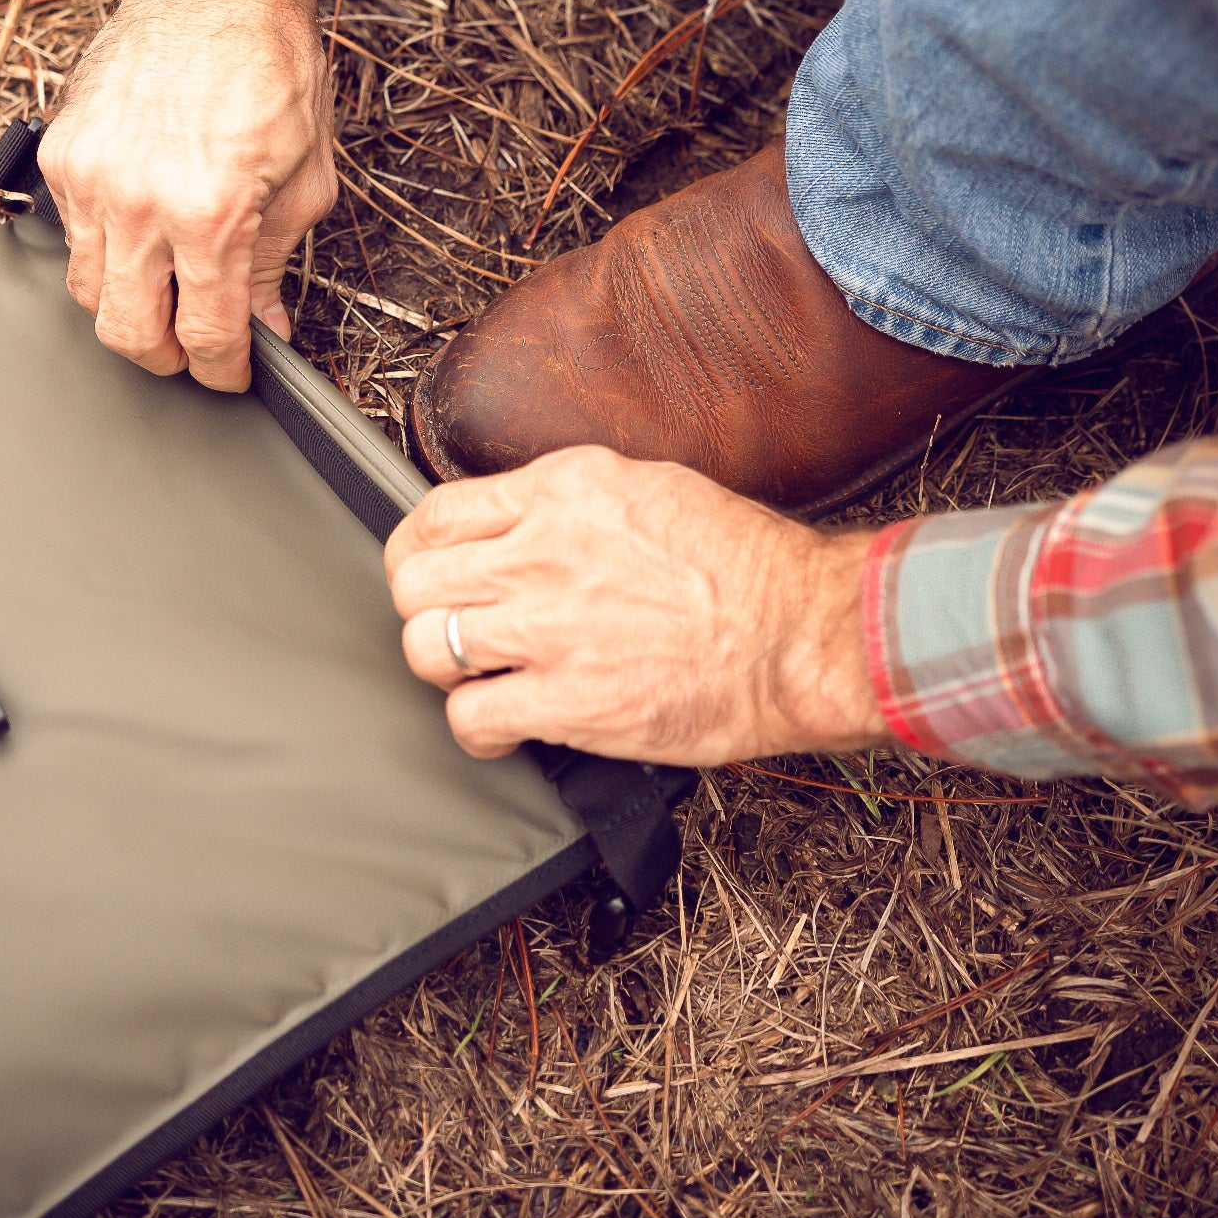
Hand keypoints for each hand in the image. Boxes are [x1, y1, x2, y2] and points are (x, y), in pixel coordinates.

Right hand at [42, 0, 353, 390]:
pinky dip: (101, 248)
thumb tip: (265, 324)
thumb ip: (275, 262)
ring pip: (85, 290)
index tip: (229, 375)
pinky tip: (136, 233)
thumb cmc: (269, 67)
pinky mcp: (59, 152)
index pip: (203, 333)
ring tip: (162, 291)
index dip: (221, 370)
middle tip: (189, 350)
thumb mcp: (304, 177)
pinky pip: (68, 232)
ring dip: (126, 305)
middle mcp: (139, 202)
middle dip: (163, 357)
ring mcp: (89, 177)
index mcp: (211, 213)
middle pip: (127, 332)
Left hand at [383, 445, 888, 764]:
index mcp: (564, 490)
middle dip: (422, 609)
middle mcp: (544, 551)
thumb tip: (522, 524)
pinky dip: (476, 729)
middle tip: (448, 629)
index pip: (437, 512)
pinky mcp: (568, 700)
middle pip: (416, 581)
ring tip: (476, 677)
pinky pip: (471, 716)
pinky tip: (501, 727)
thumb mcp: (649, 488)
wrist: (802, 632)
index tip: (426, 571)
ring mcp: (550, 628)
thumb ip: (570, 504)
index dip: (417, 550)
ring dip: (444, 668)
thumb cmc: (747, 566)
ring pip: (427, 646)